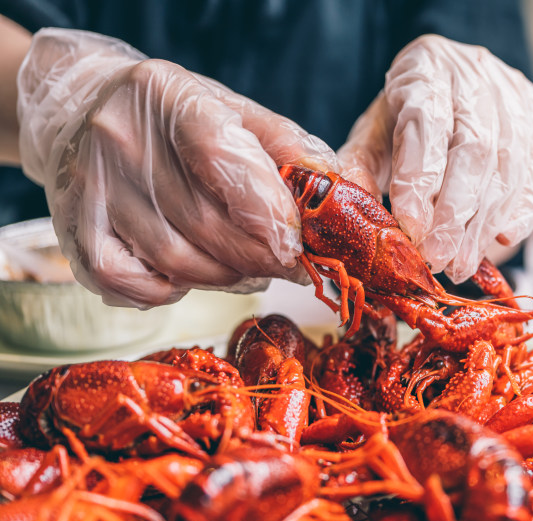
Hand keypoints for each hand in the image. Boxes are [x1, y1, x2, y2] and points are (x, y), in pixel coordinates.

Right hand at [17, 29, 337, 306]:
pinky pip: (132, 286)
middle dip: (260, 256)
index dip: (268, 211)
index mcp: (168, 96)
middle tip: (288, 264)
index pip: (222, 159)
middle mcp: (120, 138)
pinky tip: (191, 276)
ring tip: (249, 269)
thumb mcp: (235, 112)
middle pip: (205, 223)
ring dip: (227, 277)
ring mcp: (91, 188)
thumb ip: (289, 148)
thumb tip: (339, 193)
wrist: (82, 110)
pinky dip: (172, 292)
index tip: (299, 243)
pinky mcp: (74, 230)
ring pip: (176, 261)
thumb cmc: (176, 117)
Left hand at [338, 35, 532, 282]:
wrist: (451, 88)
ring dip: (484, 224)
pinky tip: (502, 239)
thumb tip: (354, 212)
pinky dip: (522, 212)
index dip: (420, 179)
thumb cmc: (406, 116)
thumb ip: (359, 168)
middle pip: (475, 148)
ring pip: (509, 167)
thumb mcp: (372, 134)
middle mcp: (476, 74)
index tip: (410, 227)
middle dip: (455, 212)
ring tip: (460, 263)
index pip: (425, 123)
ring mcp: (516, 96)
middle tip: (437, 258)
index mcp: (425, 67)